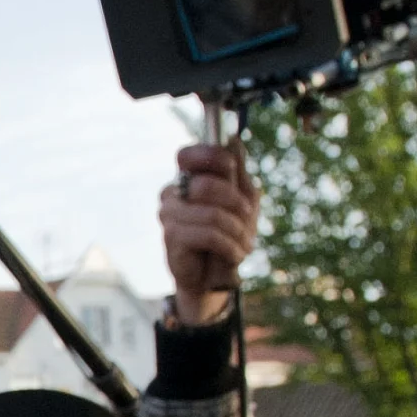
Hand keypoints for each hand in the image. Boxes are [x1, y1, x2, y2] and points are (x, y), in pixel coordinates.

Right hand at [158, 143, 259, 325]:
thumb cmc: (228, 234)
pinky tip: (235, 254)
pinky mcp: (171, 238)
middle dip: (236, 203)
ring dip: (237, 230)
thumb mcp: (243, 199)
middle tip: (248, 219)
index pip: (187, 155)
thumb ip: (237, 171)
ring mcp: (168, 215)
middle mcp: (172, 193)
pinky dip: (230, 245)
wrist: (215, 277)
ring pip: (211, 213)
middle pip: (206, 185)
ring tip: (245, 244)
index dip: (210, 156)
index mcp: (187, 179)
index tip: (231, 169)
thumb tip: (233, 140)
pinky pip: (208, 234)